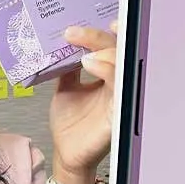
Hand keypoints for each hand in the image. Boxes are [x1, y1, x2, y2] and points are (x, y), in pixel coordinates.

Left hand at [49, 21, 117, 182]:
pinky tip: (90, 64)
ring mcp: (119, 95)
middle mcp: (116, 83)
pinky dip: (106, 70)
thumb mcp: (65, 88)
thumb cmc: (71, 125)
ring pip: (124, 63)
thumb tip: (60, 46)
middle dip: (99, 37)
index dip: (95, 34)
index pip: (107, 47)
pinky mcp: (119, 110)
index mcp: (106, 75)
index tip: (72, 31)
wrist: (67, 152)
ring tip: (84, 52)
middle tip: (77, 34)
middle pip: (118, 50)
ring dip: (104, 51)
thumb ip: (67, 68)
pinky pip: (120, 85)